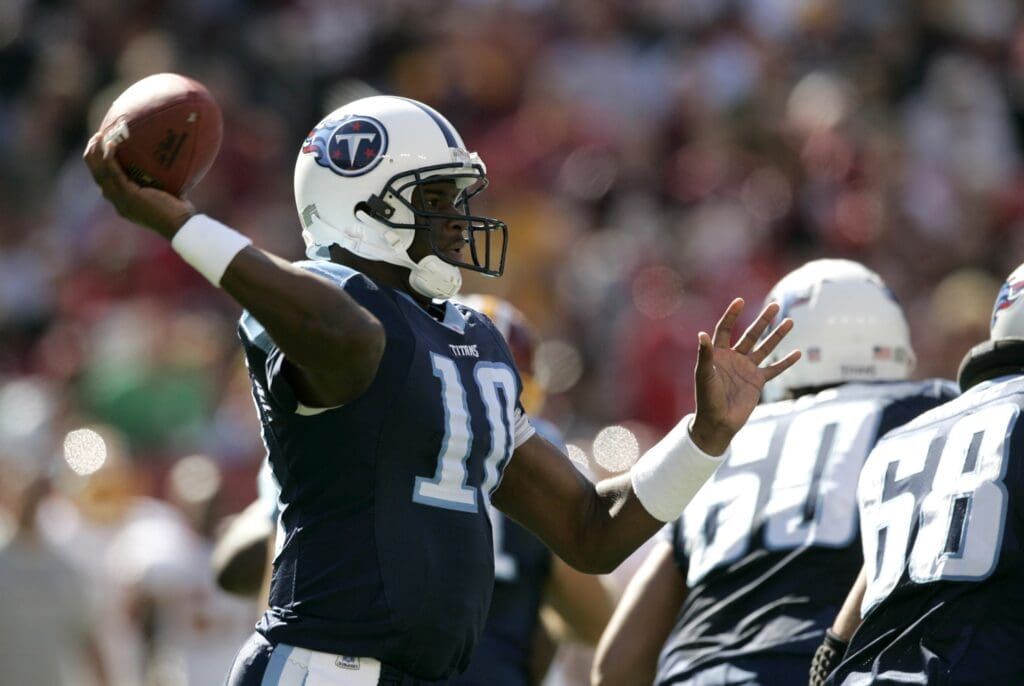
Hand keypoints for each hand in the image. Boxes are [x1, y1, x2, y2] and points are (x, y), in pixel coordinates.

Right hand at [82, 132, 195, 239]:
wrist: (181, 225)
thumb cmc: (180, 212)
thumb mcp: (166, 195)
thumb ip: (161, 182)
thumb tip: (169, 163)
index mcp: (124, 203)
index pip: (106, 183)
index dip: (100, 166)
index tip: (101, 150)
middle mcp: (118, 202)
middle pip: (97, 176)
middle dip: (92, 156)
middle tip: (95, 138)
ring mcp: (121, 200)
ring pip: (100, 173)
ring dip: (96, 153)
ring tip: (98, 136)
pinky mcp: (128, 195)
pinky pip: (113, 172)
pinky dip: (109, 157)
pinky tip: (110, 143)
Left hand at [690, 298, 799, 454]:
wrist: (718, 421)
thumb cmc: (706, 398)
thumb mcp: (705, 374)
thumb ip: (705, 355)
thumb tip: (701, 333)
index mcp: (719, 354)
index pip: (725, 329)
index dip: (732, 315)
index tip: (740, 301)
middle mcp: (734, 358)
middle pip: (750, 334)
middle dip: (763, 320)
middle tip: (775, 305)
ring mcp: (747, 369)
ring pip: (765, 348)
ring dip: (777, 335)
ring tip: (789, 321)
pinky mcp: (757, 382)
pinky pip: (774, 370)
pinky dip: (786, 362)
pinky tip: (798, 353)